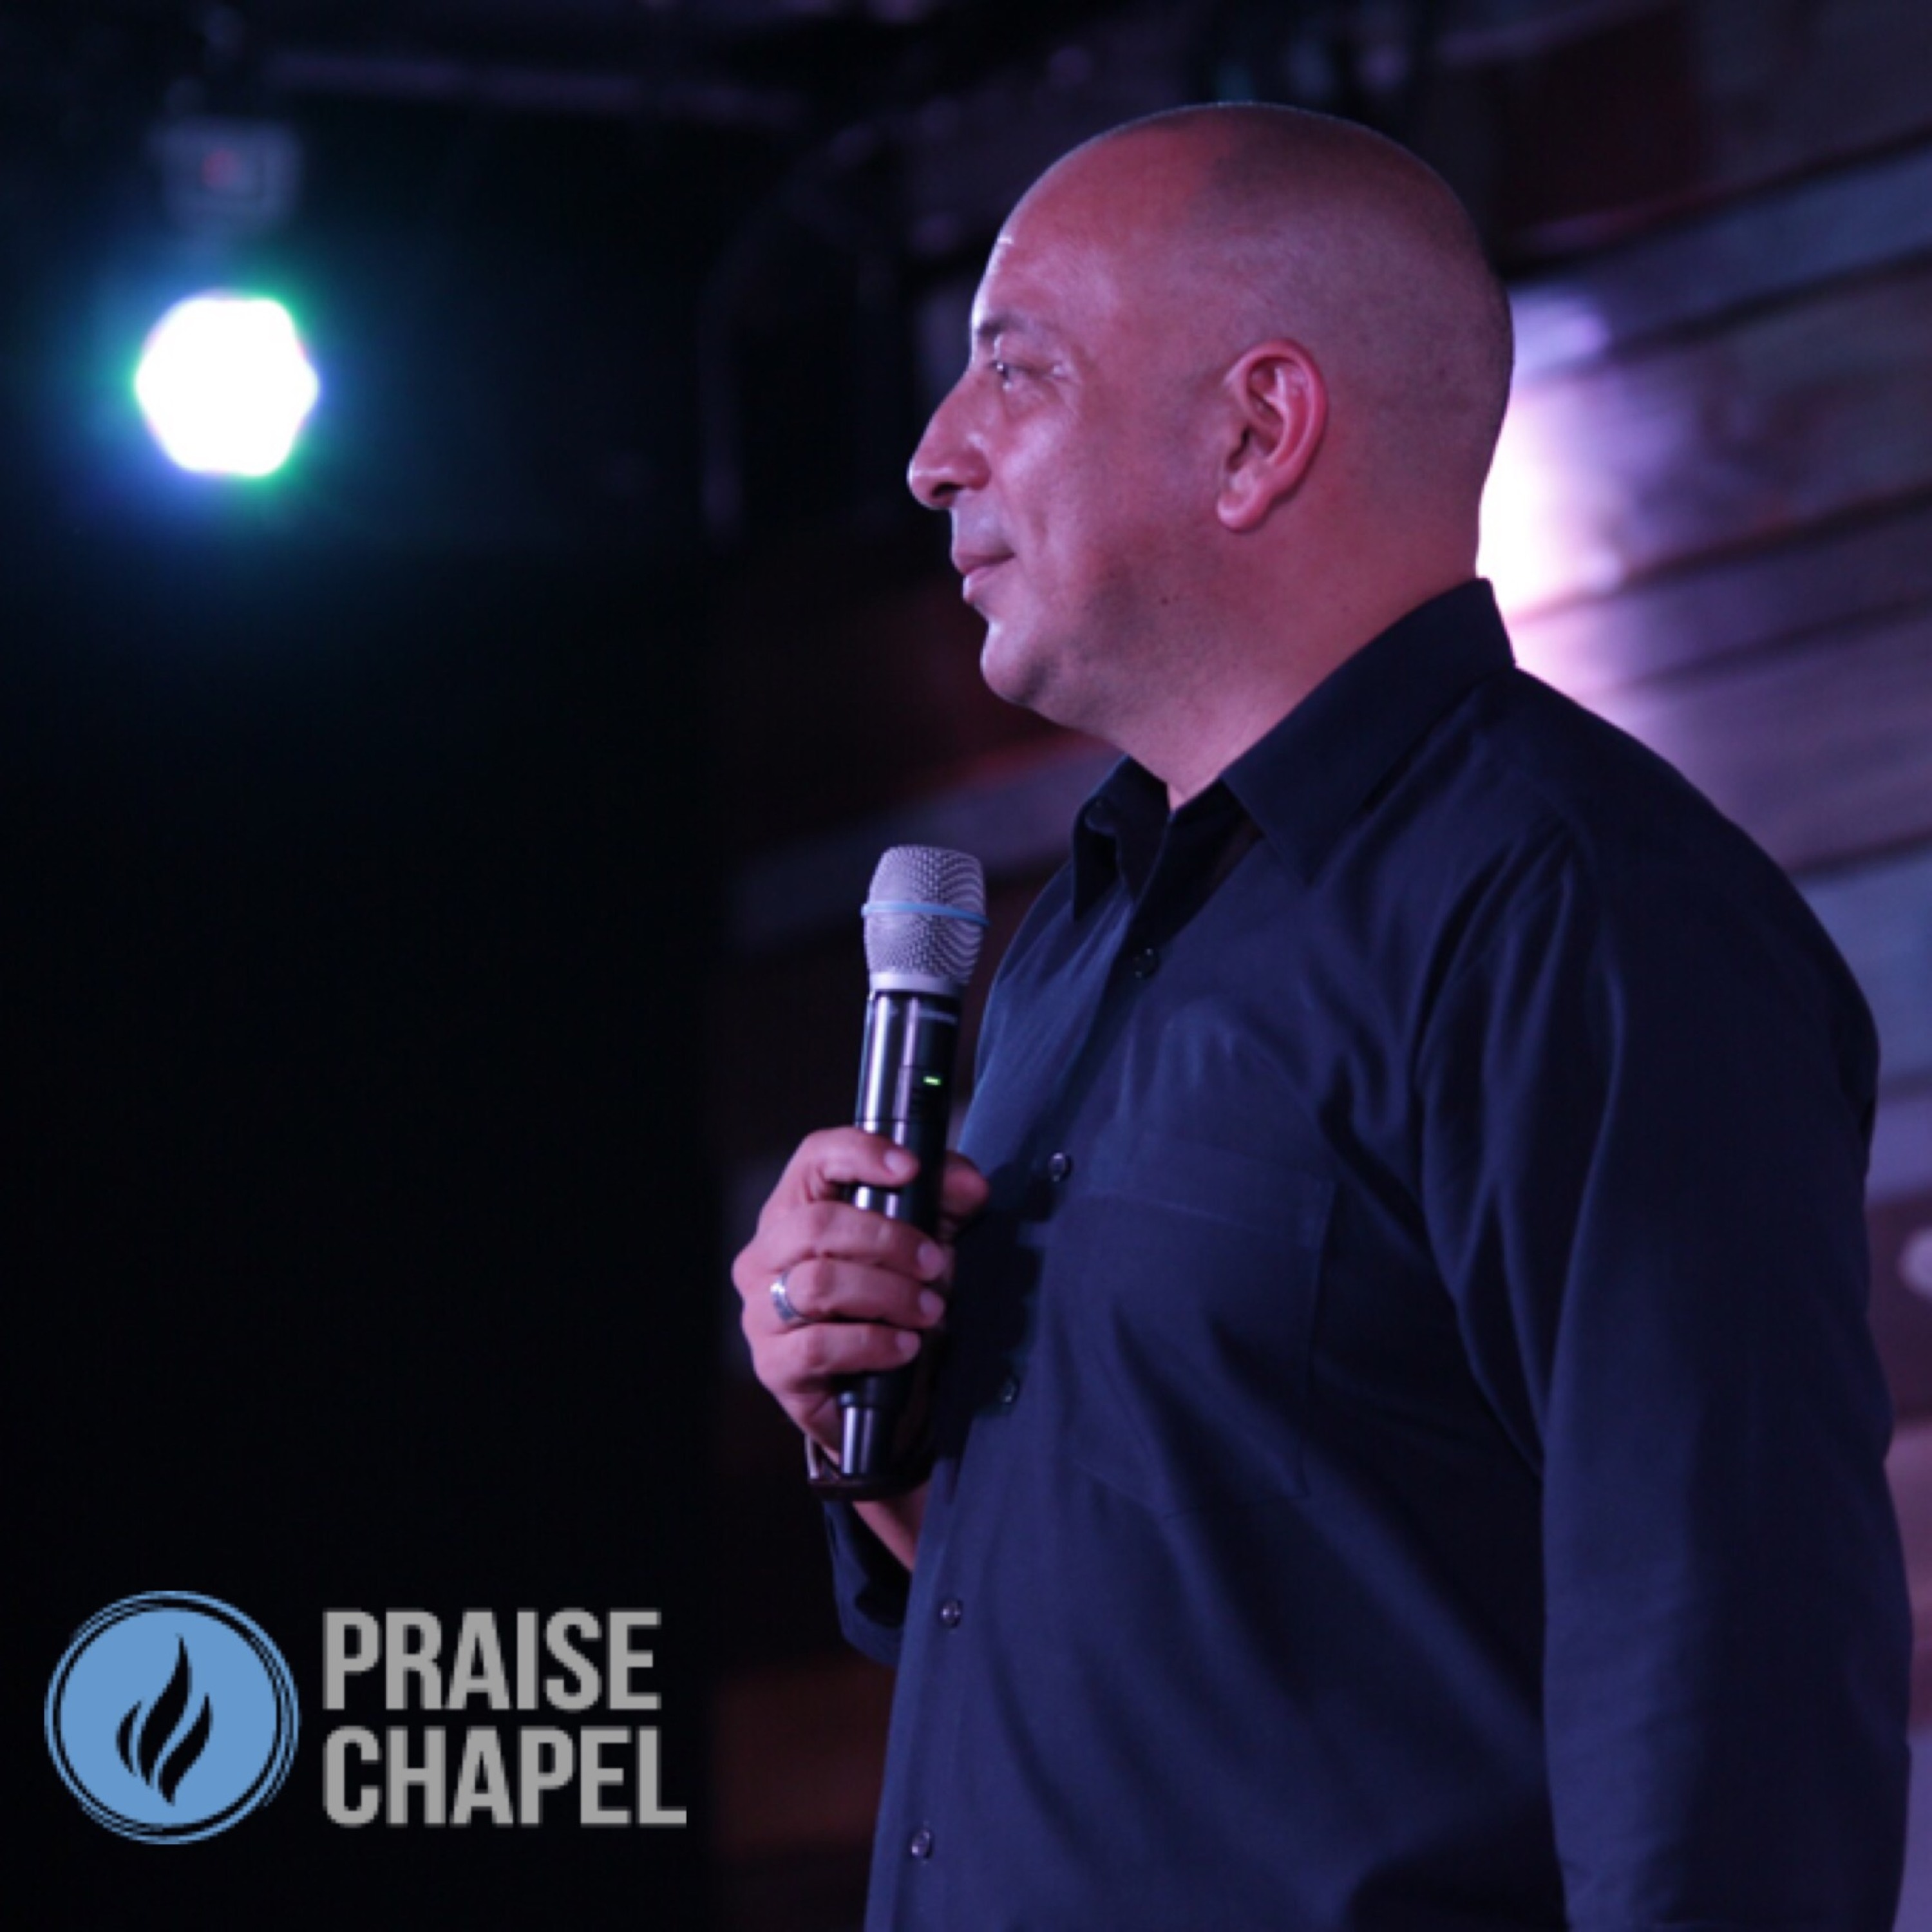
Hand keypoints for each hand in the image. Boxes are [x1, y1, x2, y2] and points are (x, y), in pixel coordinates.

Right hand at [731, 1128, 990, 1455]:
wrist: (890, 1393)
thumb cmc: (896, 1302)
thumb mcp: (927, 1241)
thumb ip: (947, 1202)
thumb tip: (971, 1186)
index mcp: (797, 1208)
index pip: (814, 1158)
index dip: (861, 1153)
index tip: (911, 1168)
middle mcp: (767, 1254)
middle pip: (816, 1224)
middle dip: (889, 1240)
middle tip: (934, 1262)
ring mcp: (761, 1310)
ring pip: (818, 1284)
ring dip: (887, 1295)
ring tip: (928, 1310)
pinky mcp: (774, 1365)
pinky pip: (817, 1346)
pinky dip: (872, 1344)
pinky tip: (904, 1347)